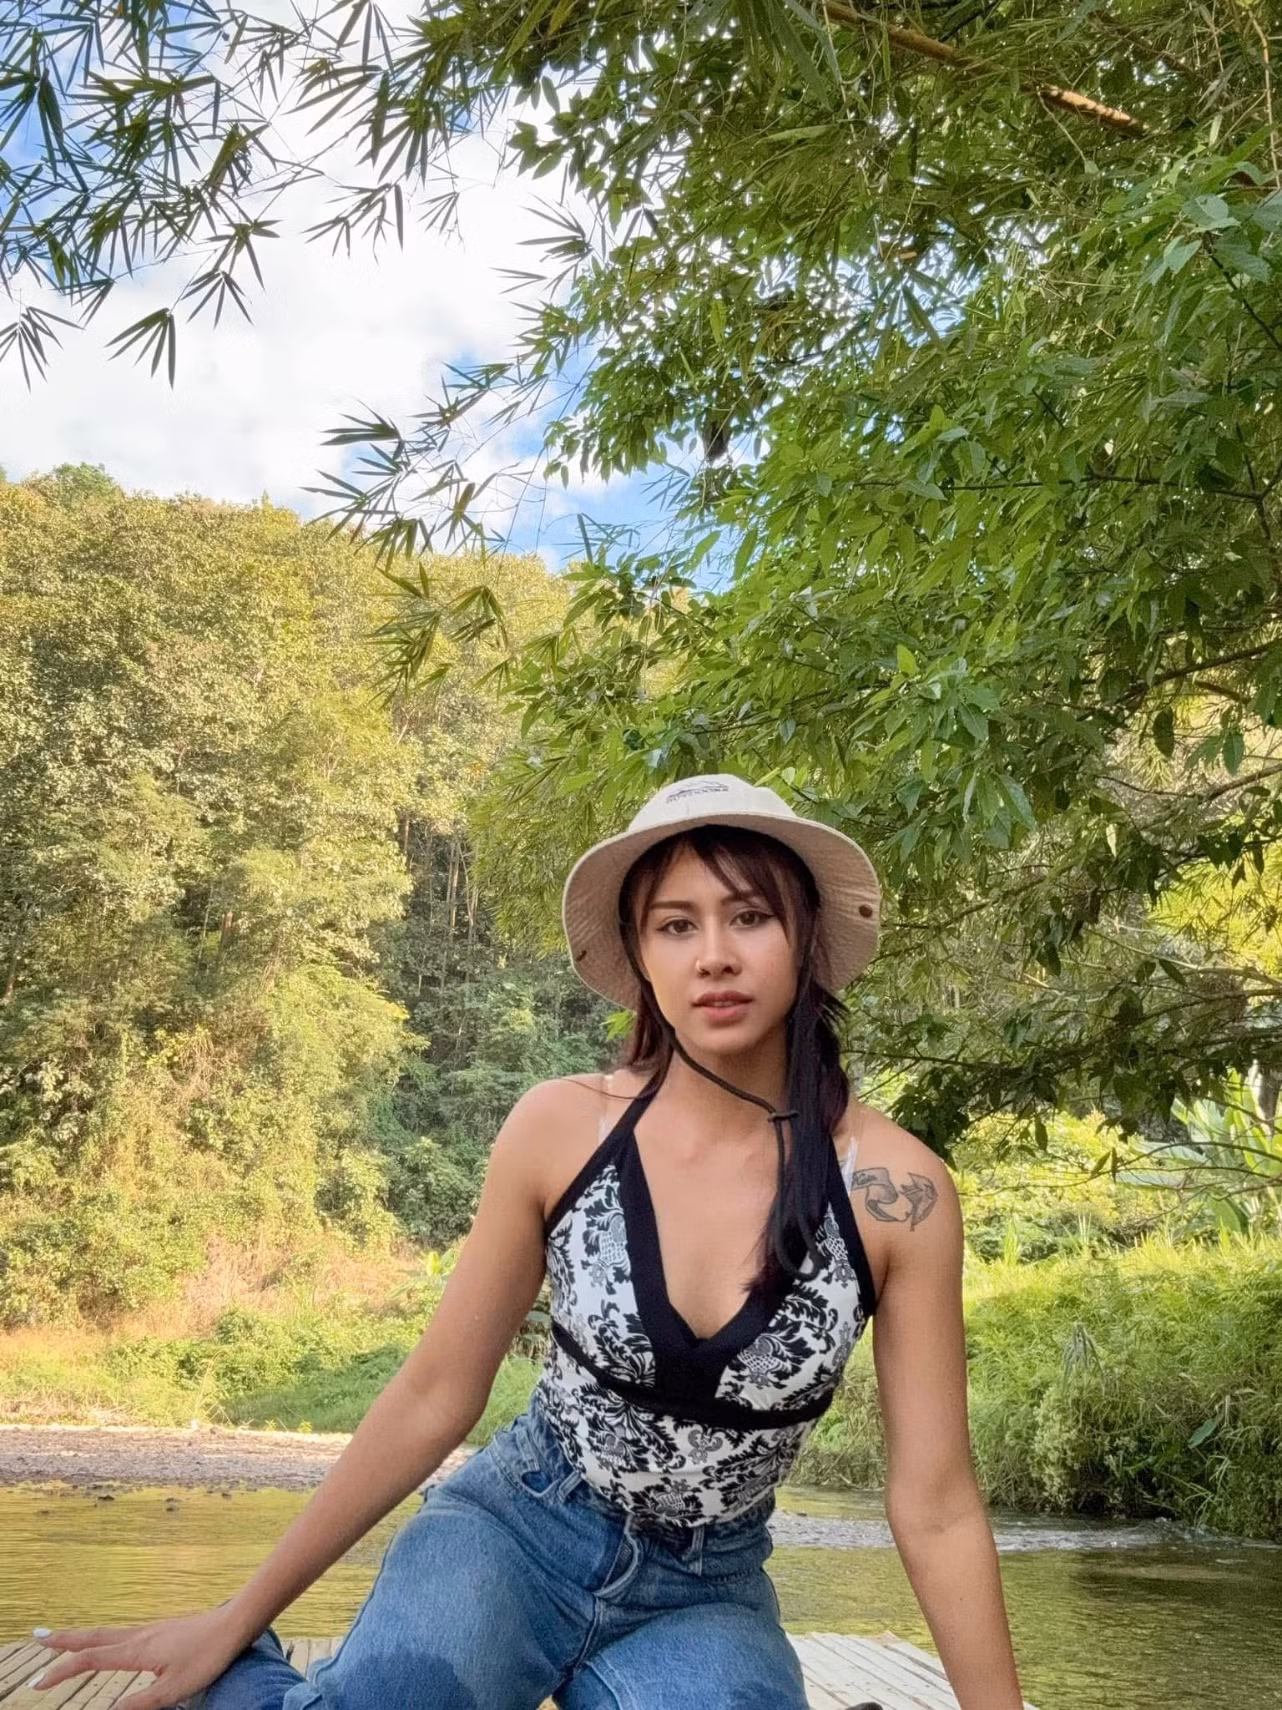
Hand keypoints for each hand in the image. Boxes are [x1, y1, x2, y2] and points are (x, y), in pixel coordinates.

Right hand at [29, 1606, 252, 1709]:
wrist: (236, 1623)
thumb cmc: (208, 1656)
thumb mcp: (173, 1690)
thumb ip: (139, 1703)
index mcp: (136, 1651)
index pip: (89, 1660)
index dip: (61, 1672)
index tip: (37, 1684)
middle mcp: (139, 1636)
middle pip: (93, 1637)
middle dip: (64, 1641)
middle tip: (38, 1639)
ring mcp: (150, 1630)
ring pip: (107, 1633)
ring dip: (82, 1637)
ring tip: (64, 1641)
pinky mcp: (162, 1631)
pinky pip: (122, 1634)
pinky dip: (104, 1638)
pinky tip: (110, 1643)